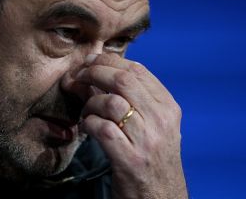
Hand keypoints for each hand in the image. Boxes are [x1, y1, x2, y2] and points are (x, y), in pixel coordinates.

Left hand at [62, 54, 187, 198]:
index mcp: (168, 107)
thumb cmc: (152, 157)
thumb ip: (128, 98)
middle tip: (77, 77)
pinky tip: (86, 127)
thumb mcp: (150, 125)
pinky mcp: (130, 160)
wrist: (162, 198)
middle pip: (123, 80)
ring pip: (111, 103)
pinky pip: (102, 129)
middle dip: (94, 73)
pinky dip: (89, 124)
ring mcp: (147, 140)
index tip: (90, 62)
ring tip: (85, 111)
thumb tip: (90, 73)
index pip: (138, 70)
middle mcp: (161, 120)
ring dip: (90, 103)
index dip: (109, 61)